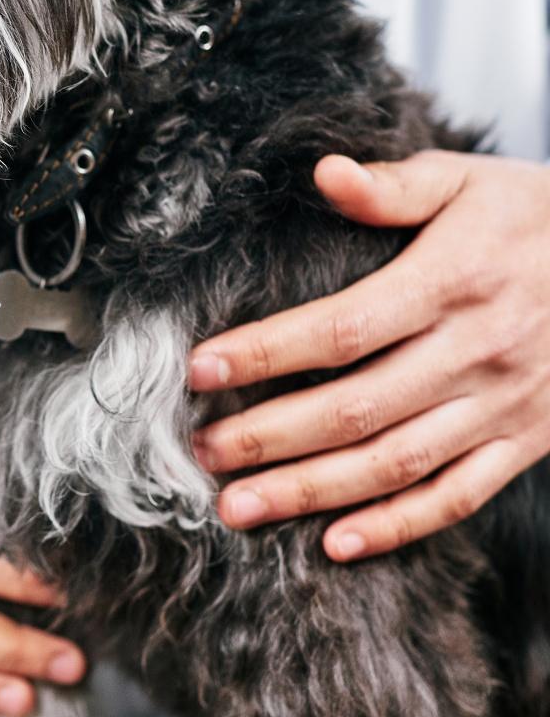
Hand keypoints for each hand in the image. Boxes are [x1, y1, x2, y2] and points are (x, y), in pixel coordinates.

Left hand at [189, 151, 549, 559]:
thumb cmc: (530, 215)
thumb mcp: (466, 180)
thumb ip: (392, 186)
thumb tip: (323, 173)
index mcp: (452, 282)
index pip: (342, 328)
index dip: (267, 352)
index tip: (200, 368)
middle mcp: (475, 351)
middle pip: (356, 408)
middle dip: (269, 436)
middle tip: (200, 453)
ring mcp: (502, 406)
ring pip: (395, 463)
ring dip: (312, 491)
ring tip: (240, 506)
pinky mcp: (524, 442)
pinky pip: (458, 496)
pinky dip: (399, 526)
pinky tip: (337, 543)